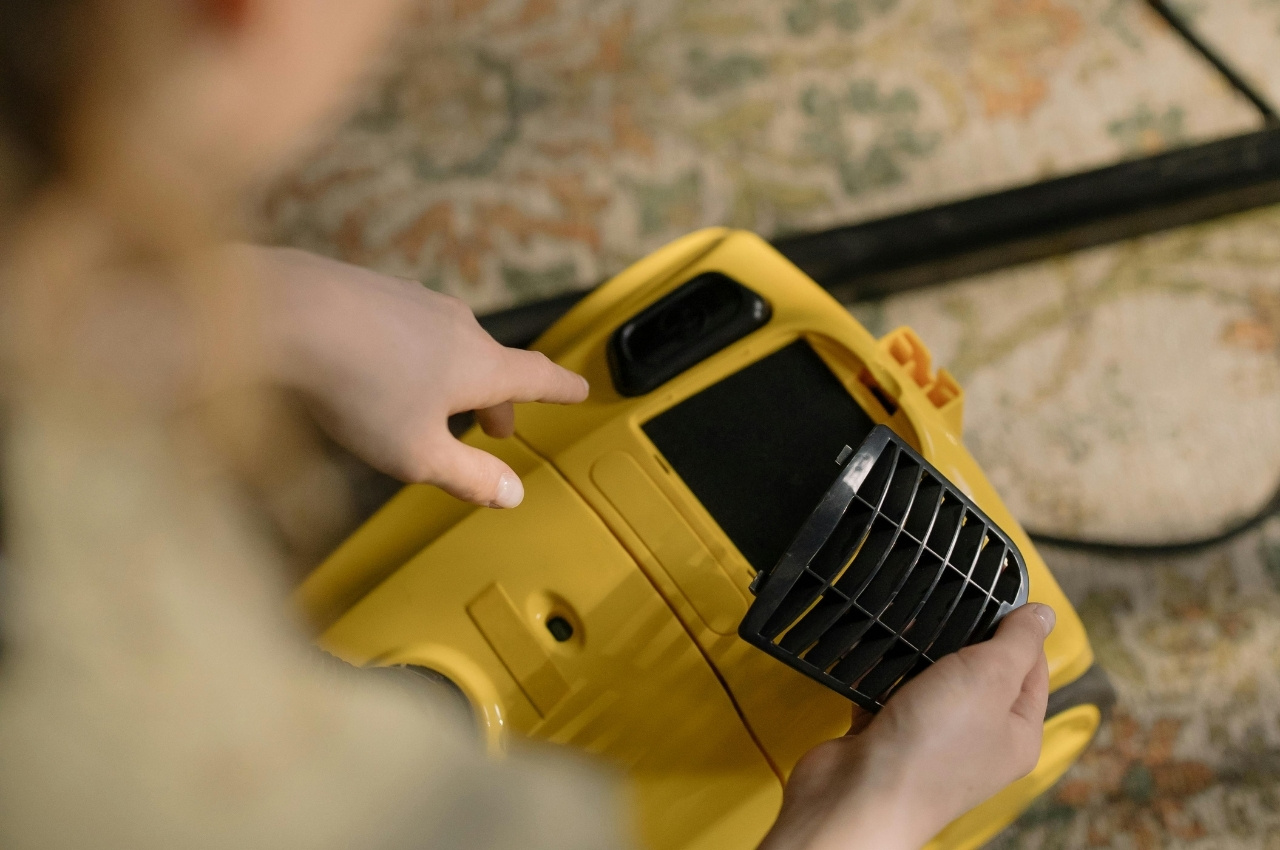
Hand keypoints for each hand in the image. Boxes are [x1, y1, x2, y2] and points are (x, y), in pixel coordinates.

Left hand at [240, 246, 588, 507]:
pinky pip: (408, 326)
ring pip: (449, 343)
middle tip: (494, 428)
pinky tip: (380, 368)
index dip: (563, 389)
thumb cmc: (357, 387)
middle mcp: (457, 325)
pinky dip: (412, 352)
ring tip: (434, 401)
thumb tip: (512, 495)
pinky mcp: (374, 289)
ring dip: (453, 375)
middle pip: (492, 363)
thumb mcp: (417, 454)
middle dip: (497, 398)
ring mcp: (415, 300)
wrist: (284, 312)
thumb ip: (469, 477)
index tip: (580, 389)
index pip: (538, 377)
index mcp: (480, 365)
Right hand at [759, 603, 1054, 849]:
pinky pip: (888, 694)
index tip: (998, 596)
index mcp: (1016, 733)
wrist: (858, 795)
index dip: (1018, 630)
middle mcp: (977, 741)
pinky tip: (876, 654)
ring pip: (930, 682)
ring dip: (918, 655)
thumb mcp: (990, 677)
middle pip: (980, 674)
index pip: (1032, 669)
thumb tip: (1044, 614)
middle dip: (962, 639)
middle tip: (951, 606)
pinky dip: (880, 675)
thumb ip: (1017, 642)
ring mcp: (930, 741)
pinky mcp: (887, 737)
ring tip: (910, 625)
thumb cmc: (932, 748)